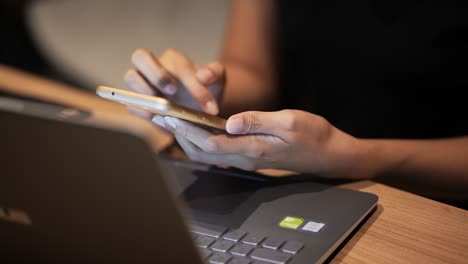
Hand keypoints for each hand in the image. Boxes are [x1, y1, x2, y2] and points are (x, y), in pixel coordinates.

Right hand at [124, 48, 224, 120]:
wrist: (199, 109)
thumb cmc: (207, 89)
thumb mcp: (217, 80)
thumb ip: (215, 73)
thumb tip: (204, 76)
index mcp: (173, 60)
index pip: (178, 65)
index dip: (192, 85)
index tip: (207, 105)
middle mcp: (152, 68)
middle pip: (139, 56)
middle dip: (155, 73)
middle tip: (172, 92)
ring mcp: (141, 85)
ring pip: (130, 77)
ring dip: (144, 90)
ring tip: (163, 107)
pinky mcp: (138, 104)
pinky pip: (132, 104)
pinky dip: (142, 111)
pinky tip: (159, 120)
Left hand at [158, 110, 370, 178]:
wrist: (328, 154)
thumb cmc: (313, 135)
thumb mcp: (289, 121)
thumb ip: (258, 121)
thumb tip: (230, 121)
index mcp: (254, 148)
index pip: (212, 143)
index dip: (189, 131)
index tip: (172, 117)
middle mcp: (246, 157)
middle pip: (204, 152)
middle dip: (181, 136)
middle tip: (164, 118)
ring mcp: (248, 158)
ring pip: (209, 154)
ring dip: (189, 139)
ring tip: (175, 121)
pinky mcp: (251, 155)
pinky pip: (220, 151)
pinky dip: (203, 140)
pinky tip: (199, 127)